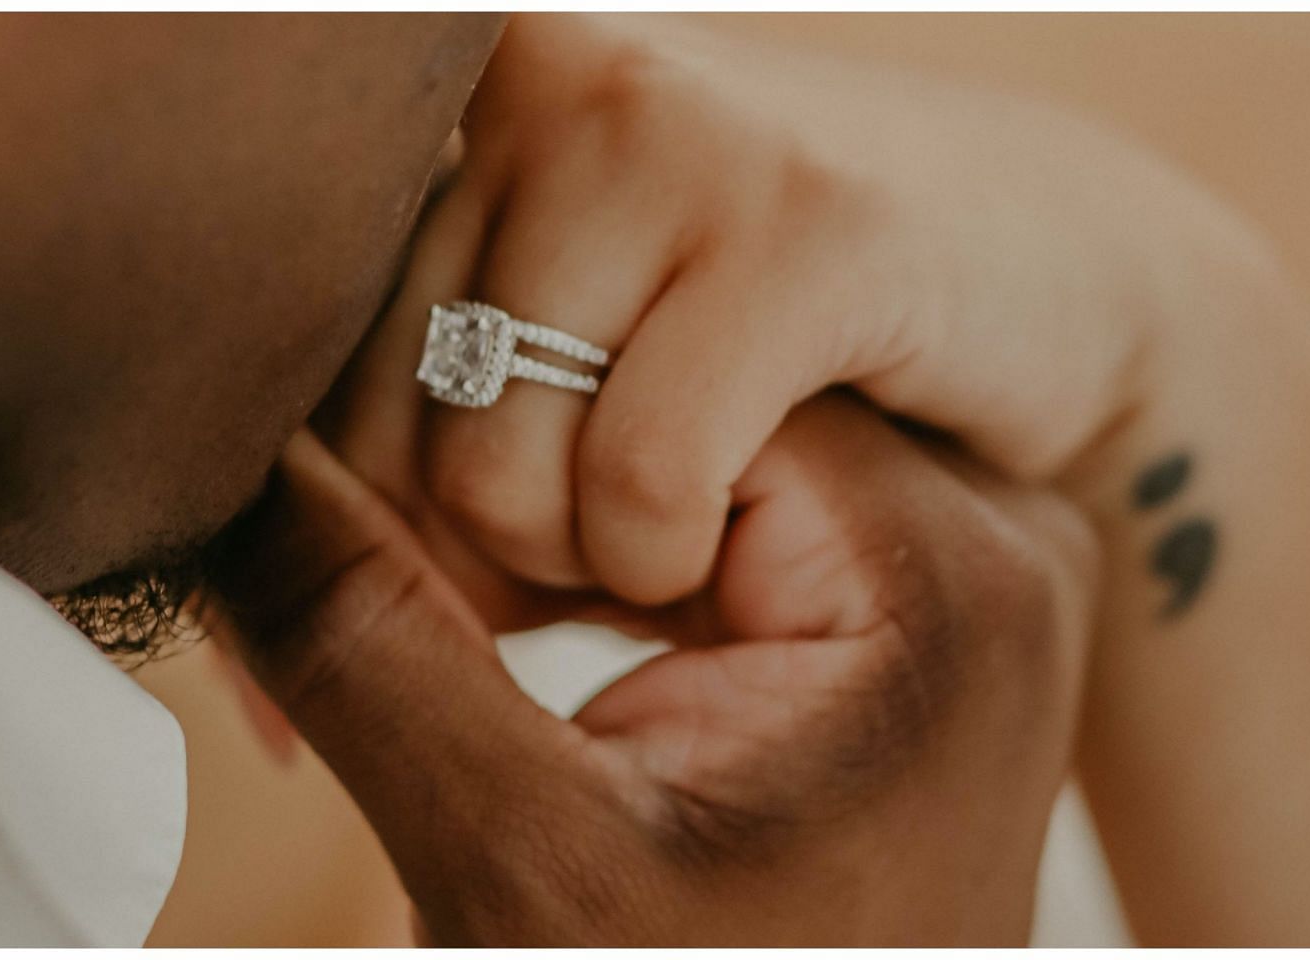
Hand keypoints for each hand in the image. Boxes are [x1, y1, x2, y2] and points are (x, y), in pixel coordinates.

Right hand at [205, 397, 1097, 944]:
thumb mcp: (519, 863)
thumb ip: (370, 640)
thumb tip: (232, 444)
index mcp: (946, 572)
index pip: (686, 384)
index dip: (514, 456)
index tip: (434, 584)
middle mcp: (996, 535)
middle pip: (701, 398)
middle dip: (530, 491)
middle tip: (437, 609)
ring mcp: (964, 565)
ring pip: (699, 440)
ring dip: (557, 524)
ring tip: (488, 630)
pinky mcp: (909, 599)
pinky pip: (734, 506)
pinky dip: (612, 553)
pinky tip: (542, 627)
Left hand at [331, 12, 1272, 604]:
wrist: (1046, 267)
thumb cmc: (776, 337)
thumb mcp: (569, 364)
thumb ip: (412, 458)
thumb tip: (262, 701)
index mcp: (464, 92)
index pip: (296, 365)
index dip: (353, 525)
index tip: (454, 595)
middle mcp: (543, 79)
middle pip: (379, 438)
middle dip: (475, 561)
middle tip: (589, 566)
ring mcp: (673, 134)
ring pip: (494, 473)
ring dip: (579, 570)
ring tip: (661, 539)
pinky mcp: (805, 225)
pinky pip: (644, 479)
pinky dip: (671, 556)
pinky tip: (725, 539)